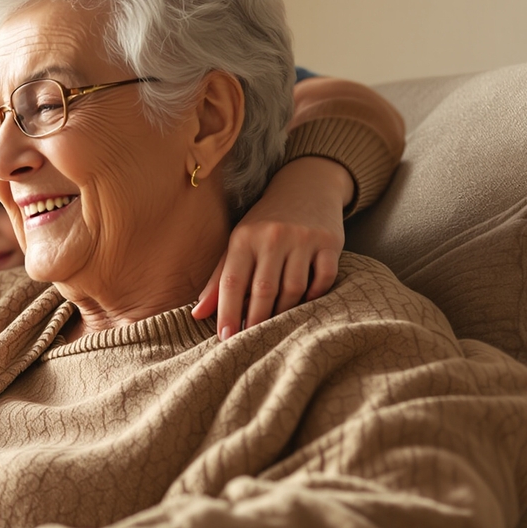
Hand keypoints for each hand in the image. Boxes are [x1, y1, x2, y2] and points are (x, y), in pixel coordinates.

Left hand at [194, 156, 352, 338]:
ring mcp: (302, 238)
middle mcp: (272, 236)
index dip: (227, 312)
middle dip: (256, 319)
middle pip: (263, 289)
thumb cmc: (264, 224)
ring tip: (277, 324)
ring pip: (293, 288)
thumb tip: (197, 315)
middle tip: (252, 341)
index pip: (231, 281)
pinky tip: (306, 302)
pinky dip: (315, 295)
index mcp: (243, 238)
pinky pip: (323, 278)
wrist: (305, 186)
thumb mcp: (238, 244)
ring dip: (285, 311)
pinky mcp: (329, 241)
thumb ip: (218, 279)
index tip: (226, 338)